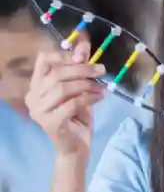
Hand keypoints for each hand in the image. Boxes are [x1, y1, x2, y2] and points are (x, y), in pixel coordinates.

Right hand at [25, 41, 105, 156]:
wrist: (77, 148)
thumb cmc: (76, 117)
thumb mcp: (81, 89)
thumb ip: (80, 68)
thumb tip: (84, 43)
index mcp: (36, 85)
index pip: (44, 60)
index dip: (65, 55)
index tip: (84, 56)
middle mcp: (32, 97)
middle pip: (56, 74)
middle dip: (82, 69)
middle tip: (101, 70)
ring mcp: (39, 111)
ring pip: (62, 88)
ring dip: (86, 84)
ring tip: (101, 88)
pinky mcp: (50, 123)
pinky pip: (70, 104)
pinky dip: (88, 98)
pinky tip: (99, 97)